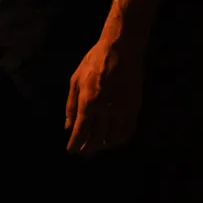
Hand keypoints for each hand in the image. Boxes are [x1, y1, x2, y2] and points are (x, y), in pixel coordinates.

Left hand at [64, 35, 143, 155]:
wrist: (121, 50)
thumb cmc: (94, 62)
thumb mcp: (75, 80)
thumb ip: (71, 105)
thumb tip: (68, 127)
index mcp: (88, 102)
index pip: (81, 132)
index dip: (75, 144)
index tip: (71, 151)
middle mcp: (105, 110)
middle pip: (96, 138)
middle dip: (88, 148)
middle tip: (83, 152)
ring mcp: (122, 110)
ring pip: (112, 137)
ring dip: (103, 145)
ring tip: (96, 146)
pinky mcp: (134, 108)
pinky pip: (127, 131)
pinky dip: (119, 139)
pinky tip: (113, 140)